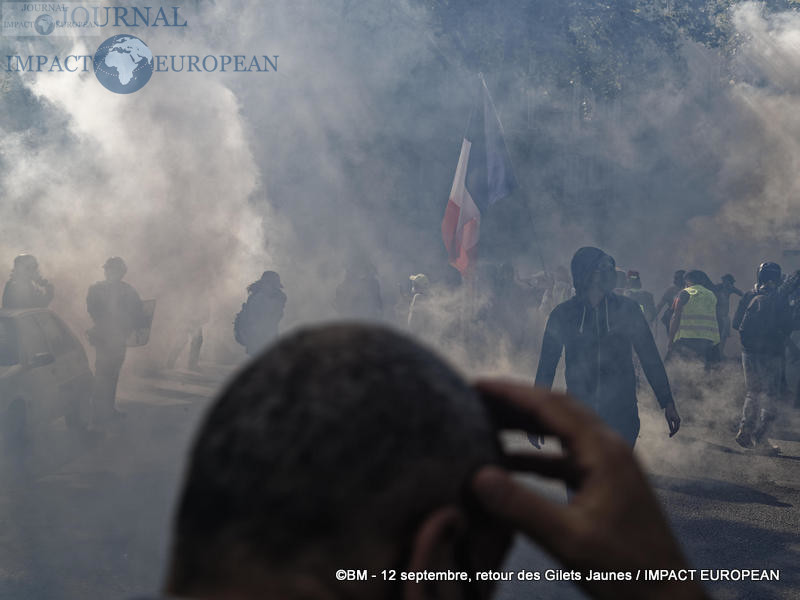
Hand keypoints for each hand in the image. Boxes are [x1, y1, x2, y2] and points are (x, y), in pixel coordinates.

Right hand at [472, 380, 708, 599]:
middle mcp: (609, 448)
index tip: (476, 385)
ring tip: (487, 424)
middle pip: (557, 410)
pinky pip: (566, 457)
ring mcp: (610, 466)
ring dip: (526, 426)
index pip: (551, 405)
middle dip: (516, 401)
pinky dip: (537, 455)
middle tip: (477, 399)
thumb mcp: (568, 539)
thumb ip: (521, 506)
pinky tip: (510, 465)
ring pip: (562, 431)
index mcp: (604, 451)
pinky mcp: (607, 485)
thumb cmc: (625, 570)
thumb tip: (477, 475)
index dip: (511, 392)